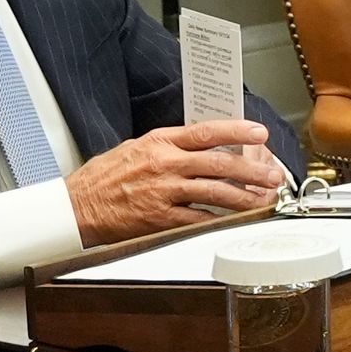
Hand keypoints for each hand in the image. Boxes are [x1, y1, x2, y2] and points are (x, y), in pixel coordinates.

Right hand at [65, 119, 284, 244]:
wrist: (77, 206)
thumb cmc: (105, 177)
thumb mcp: (139, 147)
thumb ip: (172, 146)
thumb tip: (206, 145)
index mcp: (160, 143)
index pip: (206, 132)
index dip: (237, 131)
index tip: (259, 132)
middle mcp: (165, 165)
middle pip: (219, 164)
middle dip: (252, 170)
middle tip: (273, 175)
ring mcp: (163, 192)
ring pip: (214, 192)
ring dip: (244, 197)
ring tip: (262, 199)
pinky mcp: (159, 218)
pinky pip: (197, 219)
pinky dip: (219, 220)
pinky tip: (235, 220)